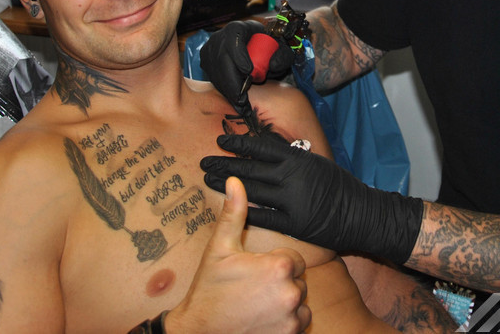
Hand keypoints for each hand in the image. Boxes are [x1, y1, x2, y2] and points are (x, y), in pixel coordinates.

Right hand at [164, 177, 309, 333]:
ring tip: (257, 304)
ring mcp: (292, 319)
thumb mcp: (220, 248)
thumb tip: (235, 180)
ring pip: (300, 302)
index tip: (254, 271)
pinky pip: (300, 323)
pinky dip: (286, 322)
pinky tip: (264, 320)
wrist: (199, 333)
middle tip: (252, 289)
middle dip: (279, 283)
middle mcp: (291, 292)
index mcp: (279, 266)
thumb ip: (233, 213)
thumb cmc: (209, 289)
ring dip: (285, 303)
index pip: (293, 259)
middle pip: (297, 280)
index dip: (273, 263)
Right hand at [199, 21, 294, 111]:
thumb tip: (273, 66)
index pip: (234, 40)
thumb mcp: (279, 47)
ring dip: (228, 91)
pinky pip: (213, 79)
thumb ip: (282, 55)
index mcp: (237, 28)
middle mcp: (219, 37)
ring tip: (242, 106)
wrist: (252, 46)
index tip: (248, 71)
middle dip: (232, 82)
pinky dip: (225, 92)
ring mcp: (209, 50)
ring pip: (215, 72)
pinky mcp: (205, 62)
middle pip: (221, 60)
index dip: (239, 56)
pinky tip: (236, 102)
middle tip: (243, 99)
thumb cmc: (265, 46)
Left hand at [201, 135, 423, 264]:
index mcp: (298, 159)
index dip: (238, 143)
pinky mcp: (294, 224)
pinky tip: (229, 207)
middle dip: (223, 165)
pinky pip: (264, 217)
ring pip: (251, 192)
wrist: (361, 213)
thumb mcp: (317, 163)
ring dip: (226, 186)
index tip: (220, 141)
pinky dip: (246, 211)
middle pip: (250, 169)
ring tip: (208, 180)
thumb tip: (267, 146)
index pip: (260, 147)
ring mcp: (292, 201)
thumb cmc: (339, 186)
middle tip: (204, 162)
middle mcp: (292, 177)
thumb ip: (292, 157)